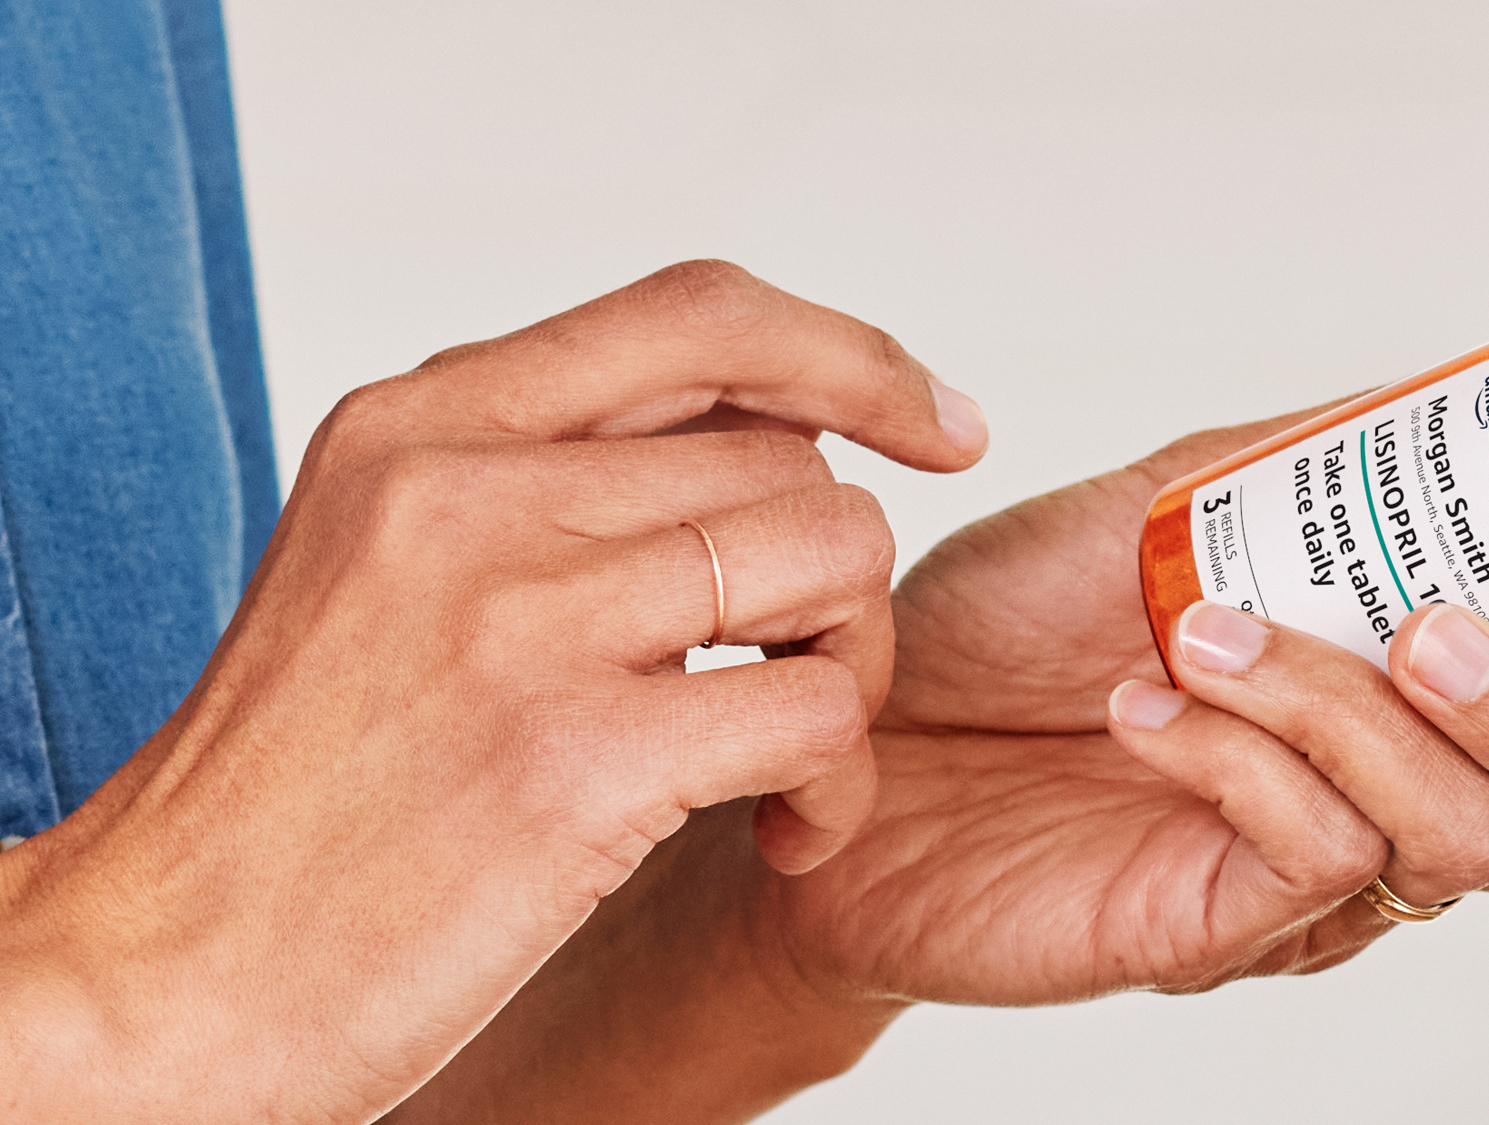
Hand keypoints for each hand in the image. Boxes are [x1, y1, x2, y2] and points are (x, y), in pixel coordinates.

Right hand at [0, 261, 985, 1121]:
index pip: (704, 315)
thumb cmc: (301, 788)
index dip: (854, 356)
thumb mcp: (384, 566)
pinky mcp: (574, 759)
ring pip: (834, 556)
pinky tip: (786, 836)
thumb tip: (766, 440)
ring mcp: (519, 617)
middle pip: (792, 456)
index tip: (942, 425)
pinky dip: (841, 782)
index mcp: (422, 423)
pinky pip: (819, 711)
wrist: (164, 970)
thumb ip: (546, 483)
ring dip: (857, 671)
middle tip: (808, 680)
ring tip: (790, 765)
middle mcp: (467, 488)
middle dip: (843, 578)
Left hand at [393, 404, 1488, 1123]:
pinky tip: (1154, 693)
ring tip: (1208, 623)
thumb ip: (1319, 468)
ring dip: (1351, 704)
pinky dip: (1251, 752)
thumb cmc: (1013, 622)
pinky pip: (1315, 858)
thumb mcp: (1177, 504)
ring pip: (1459, 837)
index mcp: (1421, 710)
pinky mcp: (1221, 930)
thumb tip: (1461, 390)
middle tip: (1449, 627)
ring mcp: (1317, 884)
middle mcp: (1398, 806)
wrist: (861, 723)